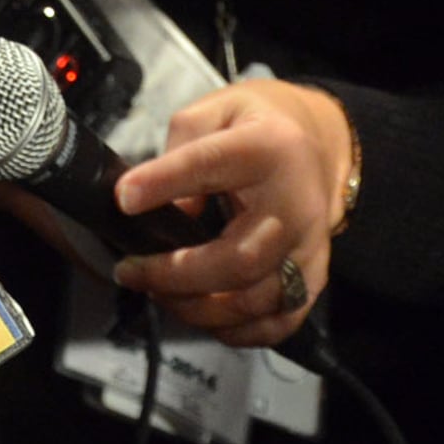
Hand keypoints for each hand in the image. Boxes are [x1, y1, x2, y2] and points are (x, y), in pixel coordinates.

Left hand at [109, 82, 350, 346]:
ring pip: (256, 300)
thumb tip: (156, 209)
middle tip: (130, 271)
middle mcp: (296, 204)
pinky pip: (278, 322)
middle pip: (240, 259)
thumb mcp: (213, 111)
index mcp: (267, 148)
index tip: (123, 198)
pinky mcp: (315, 278)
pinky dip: (235, 331)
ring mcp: (310, 247)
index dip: (164, 183)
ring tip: (156, 291)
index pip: (211, 166)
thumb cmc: (254, 125)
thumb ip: (181, 152)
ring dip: (197, 308)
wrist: (320, 143)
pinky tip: (200, 313)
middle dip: (176, 275)